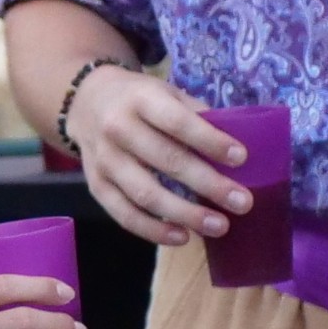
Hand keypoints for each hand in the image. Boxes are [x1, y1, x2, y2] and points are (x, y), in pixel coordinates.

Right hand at [70, 68, 252, 247]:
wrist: (85, 103)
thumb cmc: (137, 99)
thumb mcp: (165, 92)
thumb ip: (195, 114)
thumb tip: (234, 146)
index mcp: (140, 100)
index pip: (178, 123)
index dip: (210, 141)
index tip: (241, 158)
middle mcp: (118, 129)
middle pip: (167, 161)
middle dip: (208, 184)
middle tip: (242, 202)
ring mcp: (104, 160)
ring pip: (146, 194)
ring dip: (186, 214)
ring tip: (219, 226)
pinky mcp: (96, 186)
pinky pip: (125, 214)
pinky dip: (154, 230)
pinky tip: (183, 237)